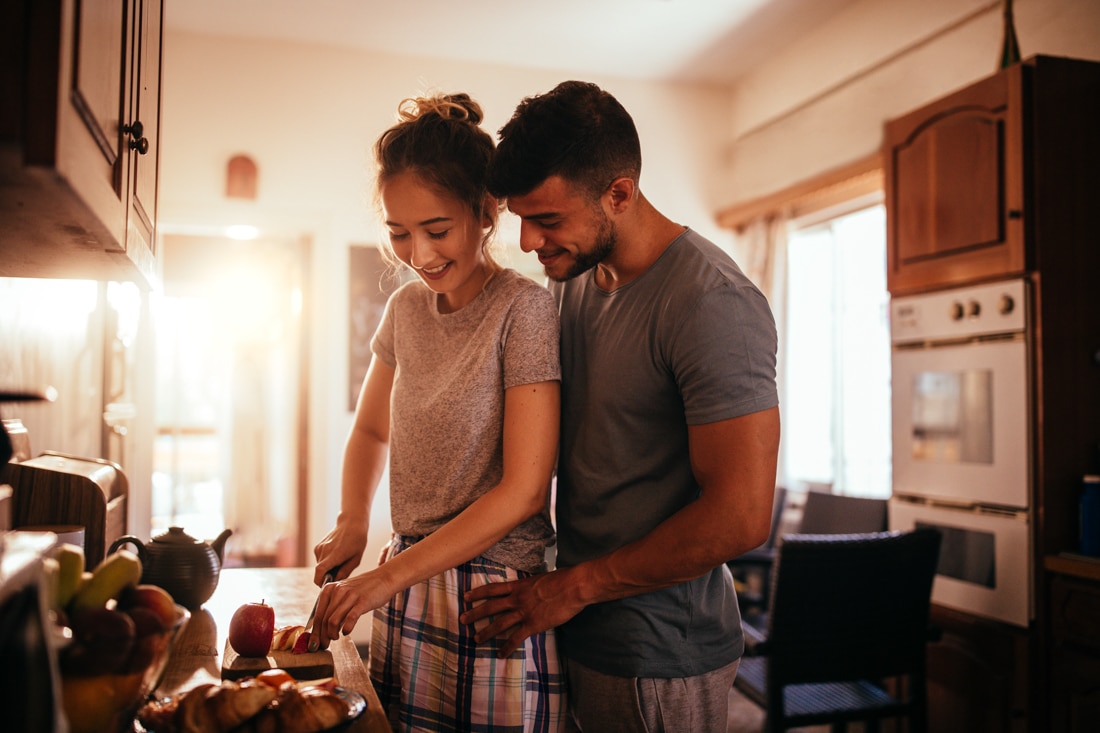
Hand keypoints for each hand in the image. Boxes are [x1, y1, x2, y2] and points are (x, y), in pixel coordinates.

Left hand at [310, 571, 392, 649]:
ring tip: (336, 638)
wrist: (384, 578)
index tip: (314, 644)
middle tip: (324, 645)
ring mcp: (350, 596)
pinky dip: (346, 629)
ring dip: (332, 634)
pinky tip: (346, 632)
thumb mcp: (344, 594)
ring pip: (333, 621)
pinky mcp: (362, 601)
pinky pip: (349, 619)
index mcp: (329, 589)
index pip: (317, 615)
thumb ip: (333, 608)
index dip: (314, 632)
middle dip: (322, 636)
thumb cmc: (363, 589)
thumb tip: (322, 630)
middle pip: (323, 620)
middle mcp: (337, 591)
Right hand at [312, 523, 366, 585]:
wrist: (351, 523)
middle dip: (326, 576)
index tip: (326, 586)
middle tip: (339, 574)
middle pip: (319, 571)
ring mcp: (319, 548)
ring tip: (340, 562)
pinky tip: (336, 556)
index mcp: (335, 554)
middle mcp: (324, 550)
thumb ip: (345, 572)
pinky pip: (319, 560)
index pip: (320, 570)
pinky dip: (325, 562)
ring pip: (319, 566)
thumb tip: (335, 582)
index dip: (320, 581)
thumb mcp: (356, 559)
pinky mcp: (317, 546)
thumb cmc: (357, 541)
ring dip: (327, 569)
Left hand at [460, 568, 583, 657]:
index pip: (493, 588)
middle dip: (475, 613)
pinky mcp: (533, 624)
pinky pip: (516, 638)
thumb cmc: (562, 579)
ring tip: (476, 639)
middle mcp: (517, 599)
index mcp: (519, 586)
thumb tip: (531, 588)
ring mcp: (524, 612)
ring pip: (499, 623)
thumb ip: (531, 586)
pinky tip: (500, 654)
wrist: (573, 586)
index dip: (478, 593)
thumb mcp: (541, 579)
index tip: (466, 596)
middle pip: (491, 606)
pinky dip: (507, 647)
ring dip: (486, 632)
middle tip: (462, 619)